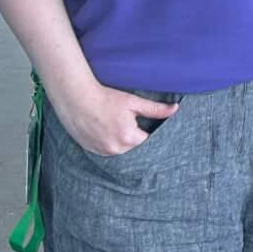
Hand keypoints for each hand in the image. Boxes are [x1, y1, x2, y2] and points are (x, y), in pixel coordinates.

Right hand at [52, 77, 176, 156]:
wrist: (77, 99)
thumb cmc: (106, 98)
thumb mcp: (133, 102)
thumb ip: (155, 109)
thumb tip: (175, 109)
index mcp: (129, 138)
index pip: (147, 140)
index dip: (145, 130)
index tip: (140, 121)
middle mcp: (116, 149)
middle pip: (133, 146)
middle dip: (132, 135)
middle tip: (124, 120)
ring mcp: (102, 152)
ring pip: (119, 149)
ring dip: (120, 140)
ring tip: (113, 124)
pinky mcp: (91, 150)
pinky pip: (106, 150)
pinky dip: (108, 142)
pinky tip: (104, 129)